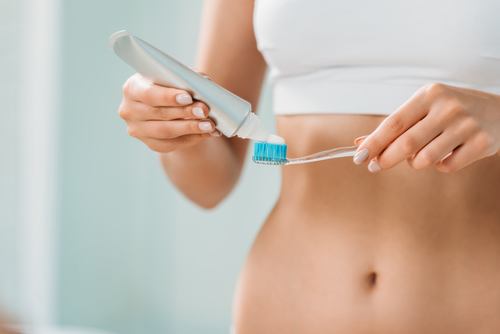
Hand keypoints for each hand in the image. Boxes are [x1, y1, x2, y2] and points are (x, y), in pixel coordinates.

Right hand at [118, 72, 219, 152]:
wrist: (165, 105)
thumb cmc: (170, 85)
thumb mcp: (175, 76)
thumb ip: (186, 77)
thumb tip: (204, 84)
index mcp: (132, 88)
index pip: (149, 94)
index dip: (168, 97)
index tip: (188, 97)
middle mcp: (130, 111)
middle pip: (159, 114)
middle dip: (185, 112)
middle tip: (205, 111)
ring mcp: (138, 130)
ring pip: (166, 132)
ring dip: (190, 128)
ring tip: (209, 125)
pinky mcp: (150, 144)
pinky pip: (172, 144)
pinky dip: (192, 138)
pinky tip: (206, 133)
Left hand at [353, 83, 499, 172]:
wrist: (499, 111)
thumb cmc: (450, 110)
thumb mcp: (423, 108)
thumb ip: (394, 126)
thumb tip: (360, 143)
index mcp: (429, 94)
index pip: (394, 123)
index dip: (374, 142)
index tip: (359, 156)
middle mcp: (448, 107)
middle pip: (406, 144)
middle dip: (386, 159)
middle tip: (375, 166)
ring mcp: (467, 125)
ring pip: (425, 159)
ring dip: (415, 162)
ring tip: (421, 153)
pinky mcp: (482, 143)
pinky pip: (446, 166)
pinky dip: (439, 165)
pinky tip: (447, 153)